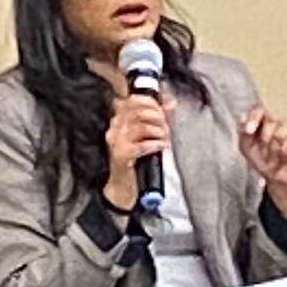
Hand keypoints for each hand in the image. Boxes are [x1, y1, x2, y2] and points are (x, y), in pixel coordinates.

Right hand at [99, 90, 173, 209]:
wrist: (123, 185)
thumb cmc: (135, 158)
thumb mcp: (144, 135)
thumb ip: (157, 116)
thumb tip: (171, 102)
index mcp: (118, 120)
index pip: (131, 101)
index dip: (151, 103)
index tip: (163, 110)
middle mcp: (115, 129)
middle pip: (138, 113)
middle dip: (158, 118)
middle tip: (166, 128)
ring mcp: (117, 142)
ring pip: (141, 127)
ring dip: (159, 132)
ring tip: (165, 139)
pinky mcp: (122, 155)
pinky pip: (142, 145)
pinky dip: (156, 144)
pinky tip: (162, 146)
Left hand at [237, 107, 286, 212]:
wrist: (277, 178)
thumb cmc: (262, 160)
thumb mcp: (246, 147)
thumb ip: (243, 132)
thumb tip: (243, 118)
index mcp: (263, 120)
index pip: (259, 109)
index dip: (253, 118)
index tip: (248, 130)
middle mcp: (278, 121)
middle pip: (270, 121)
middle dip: (263, 139)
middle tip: (264, 150)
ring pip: (279, 133)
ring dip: (272, 150)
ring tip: (273, 157)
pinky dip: (283, 154)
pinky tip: (284, 158)